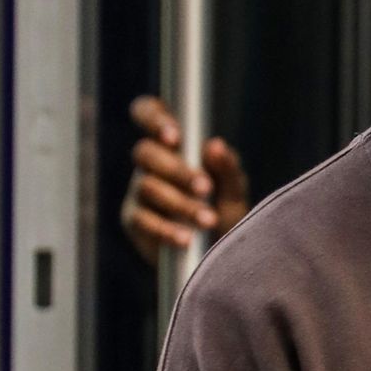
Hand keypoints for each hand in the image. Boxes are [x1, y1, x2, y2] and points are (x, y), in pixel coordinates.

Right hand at [119, 94, 249, 263]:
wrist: (219, 257)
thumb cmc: (226, 216)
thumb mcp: (235, 192)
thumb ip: (227, 167)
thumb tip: (214, 145)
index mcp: (174, 144)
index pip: (148, 113)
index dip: (153, 117)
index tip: (175, 136)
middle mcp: (151, 164)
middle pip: (145, 152)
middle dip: (177, 170)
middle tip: (206, 188)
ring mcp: (139, 192)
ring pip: (147, 187)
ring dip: (180, 203)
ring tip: (208, 220)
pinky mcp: (134, 221)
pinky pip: (143, 220)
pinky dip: (167, 230)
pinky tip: (186, 239)